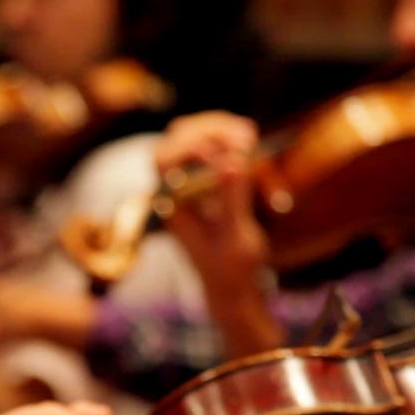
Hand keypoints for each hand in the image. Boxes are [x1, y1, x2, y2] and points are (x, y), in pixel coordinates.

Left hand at [154, 112, 269, 285]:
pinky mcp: (206, 179)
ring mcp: (189, 181)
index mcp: (172, 204)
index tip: (224, 152)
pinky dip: (228, 138)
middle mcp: (175, 188)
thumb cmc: (230, 267)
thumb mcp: (235, 238)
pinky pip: (209, 146)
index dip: (191, 147)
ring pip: (192, 136)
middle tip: (246, 137)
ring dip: (219, 130)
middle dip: (210, 131)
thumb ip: (231, 201)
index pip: (165, 160)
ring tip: (250, 137)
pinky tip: (249, 141)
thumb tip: (233, 163)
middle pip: (177, 139)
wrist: (232, 284)